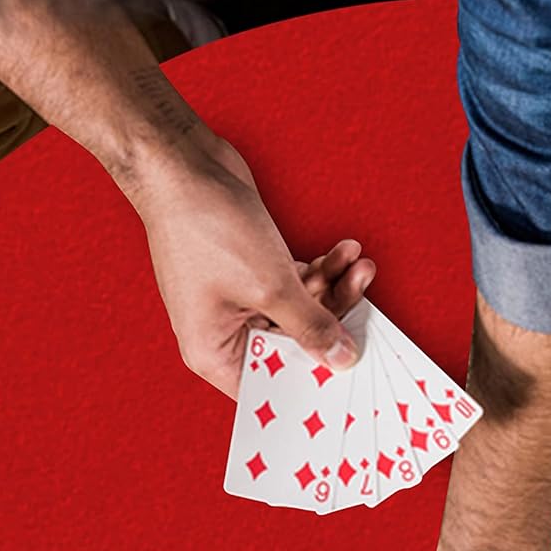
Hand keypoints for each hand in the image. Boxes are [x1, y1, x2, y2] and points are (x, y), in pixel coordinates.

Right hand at [131, 135, 375, 396]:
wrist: (182, 162)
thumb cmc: (207, 226)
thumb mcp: (270, 286)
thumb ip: (310, 326)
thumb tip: (342, 359)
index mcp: (214, 353)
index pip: (272, 389)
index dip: (314, 383)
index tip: (355, 375)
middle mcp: (225, 333)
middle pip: (293, 348)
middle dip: (333, 321)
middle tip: (368, 302)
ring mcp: (238, 302)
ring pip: (300, 311)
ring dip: (334, 287)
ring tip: (360, 265)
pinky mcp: (251, 272)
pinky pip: (295, 284)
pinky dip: (321, 269)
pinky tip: (345, 252)